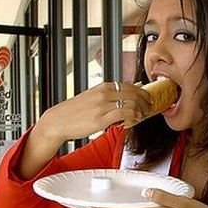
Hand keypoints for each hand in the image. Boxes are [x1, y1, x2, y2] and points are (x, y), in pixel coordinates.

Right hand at [36, 81, 151, 143]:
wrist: (58, 121)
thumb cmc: (74, 112)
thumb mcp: (93, 98)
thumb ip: (108, 97)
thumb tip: (124, 99)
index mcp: (103, 87)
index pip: (129, 85)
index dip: (142, 92)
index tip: (148, 98)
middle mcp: (104, 94)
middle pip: (133, 93)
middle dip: (145, 100)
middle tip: (150, 107)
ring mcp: (103, 106)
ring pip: (131, 103)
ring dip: (141, 109)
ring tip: (143, 115)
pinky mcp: (101, 119)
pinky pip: (123, 114)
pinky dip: (133, 116)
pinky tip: (135, 120)